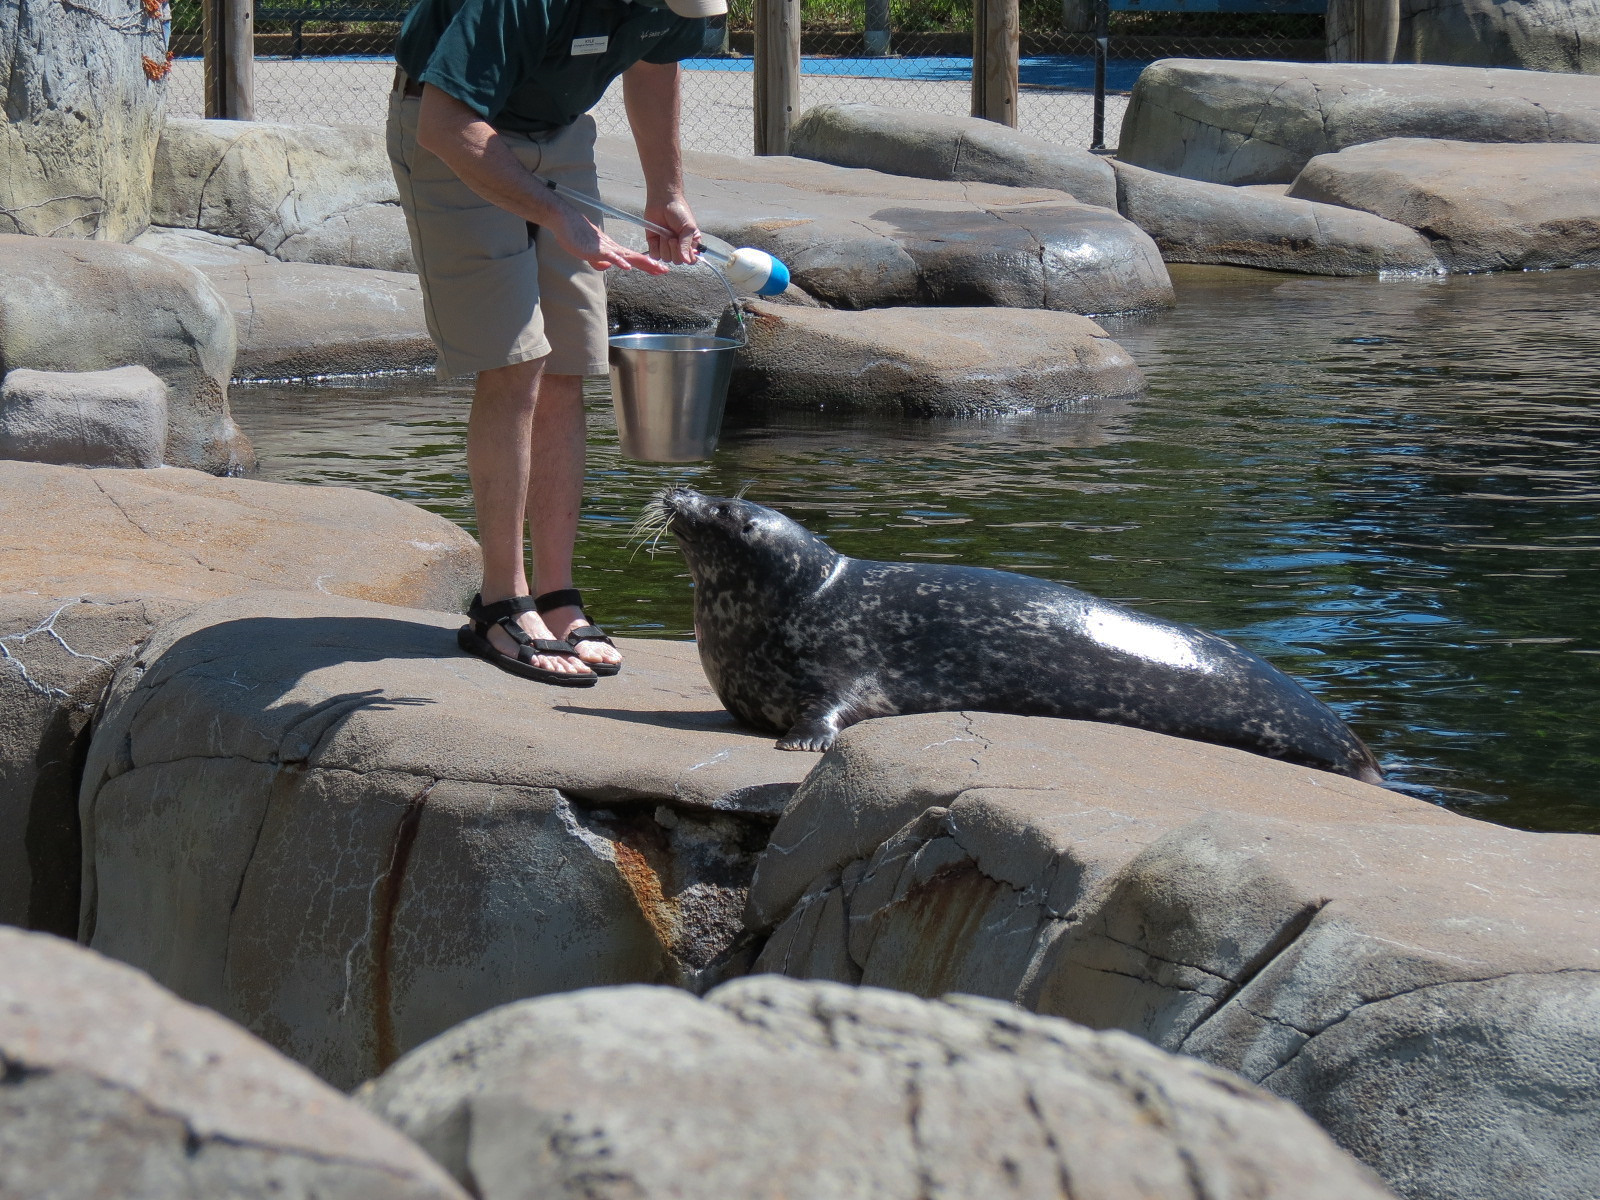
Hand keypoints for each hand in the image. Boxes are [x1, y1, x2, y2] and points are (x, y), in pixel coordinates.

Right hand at [550, 200, 669, 274]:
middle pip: (635, 257)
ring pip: (627, 256)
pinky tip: (627, 267)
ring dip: (642, 262)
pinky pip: (609, 256)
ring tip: (655, 267)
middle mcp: (612, 248)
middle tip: (665, 270)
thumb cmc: (575, 235)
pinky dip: (618, 261)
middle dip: (651, 264)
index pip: (633, 258)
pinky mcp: (595, 249)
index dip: (647, 264)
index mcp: (612, 250)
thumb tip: (605, 267)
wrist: (563, 220)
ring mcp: (605, 248)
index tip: (660, 269)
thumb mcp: (589, 252)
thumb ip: (598, 260)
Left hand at [644, 196, 699, 265]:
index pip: (691, 261)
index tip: (684, 246)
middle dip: (674, 249)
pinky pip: (654, 255)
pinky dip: (655, 246)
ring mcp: (665, 247)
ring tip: (665, 233)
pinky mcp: (654, 244)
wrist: (663, 201)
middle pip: (676, 262)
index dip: (687, 257)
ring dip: (664, 246)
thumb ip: (686, 245)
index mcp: (690, 244)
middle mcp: (678, 248)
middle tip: (673, 236)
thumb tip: (686, 261)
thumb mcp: (688, 228)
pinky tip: (657, 236)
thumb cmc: (680, 212)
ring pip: (665, 258)